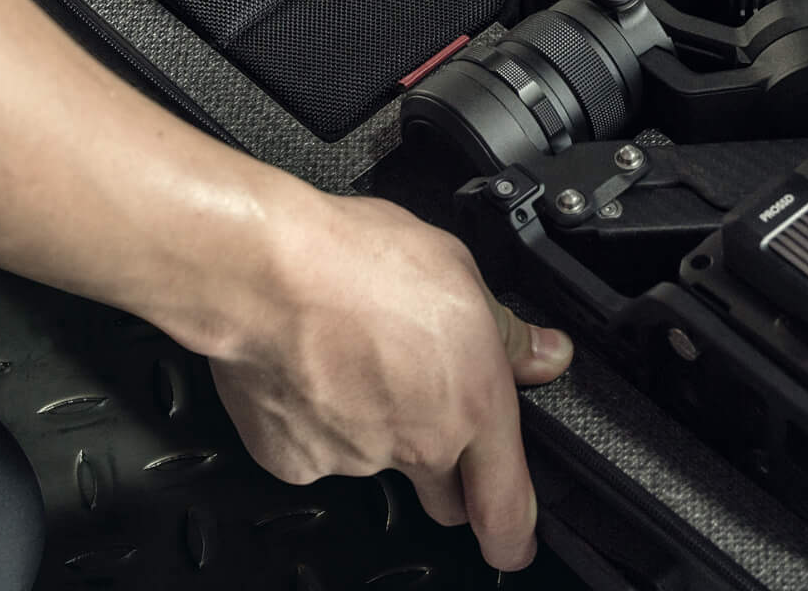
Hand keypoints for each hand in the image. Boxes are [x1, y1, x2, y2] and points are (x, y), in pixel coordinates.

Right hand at [205, 191, 571, 569]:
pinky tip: (312, 372)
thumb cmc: (360, 263)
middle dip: (442, 471)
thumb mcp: (462, 274)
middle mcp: (418, 446)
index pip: (506, 506)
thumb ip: (507, 331)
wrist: (265, 272)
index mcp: (472, 407)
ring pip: (375, 463)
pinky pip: (316, 452)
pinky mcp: (296, 461)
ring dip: (373, 427)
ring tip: (354, 358)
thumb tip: (542, 354)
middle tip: (423, 409)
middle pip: (442, 496)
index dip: (514, 538)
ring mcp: (355, 459)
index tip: (514, 545)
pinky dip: (316, 424)